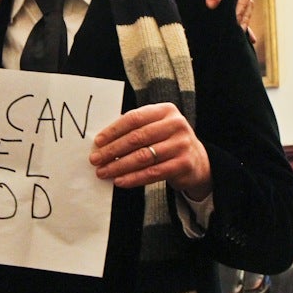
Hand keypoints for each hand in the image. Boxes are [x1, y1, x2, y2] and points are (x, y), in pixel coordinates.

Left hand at [89, 102, 210, 199]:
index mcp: (165, 110)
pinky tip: (120, 181)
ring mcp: (181, 144)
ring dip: (119, 166)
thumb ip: (135, 128)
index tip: (98, 142)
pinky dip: (133, 178)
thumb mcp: (156, 127)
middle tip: (96, 159)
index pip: (134, 118)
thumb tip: (103, 140)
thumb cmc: (167, 141)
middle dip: (112, 150)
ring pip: (143, 157)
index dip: (113, 130)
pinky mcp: (183, 164)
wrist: (197, 160)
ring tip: (104, 172)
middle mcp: (176, 124)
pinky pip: (153, 173)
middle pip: (137, 138)